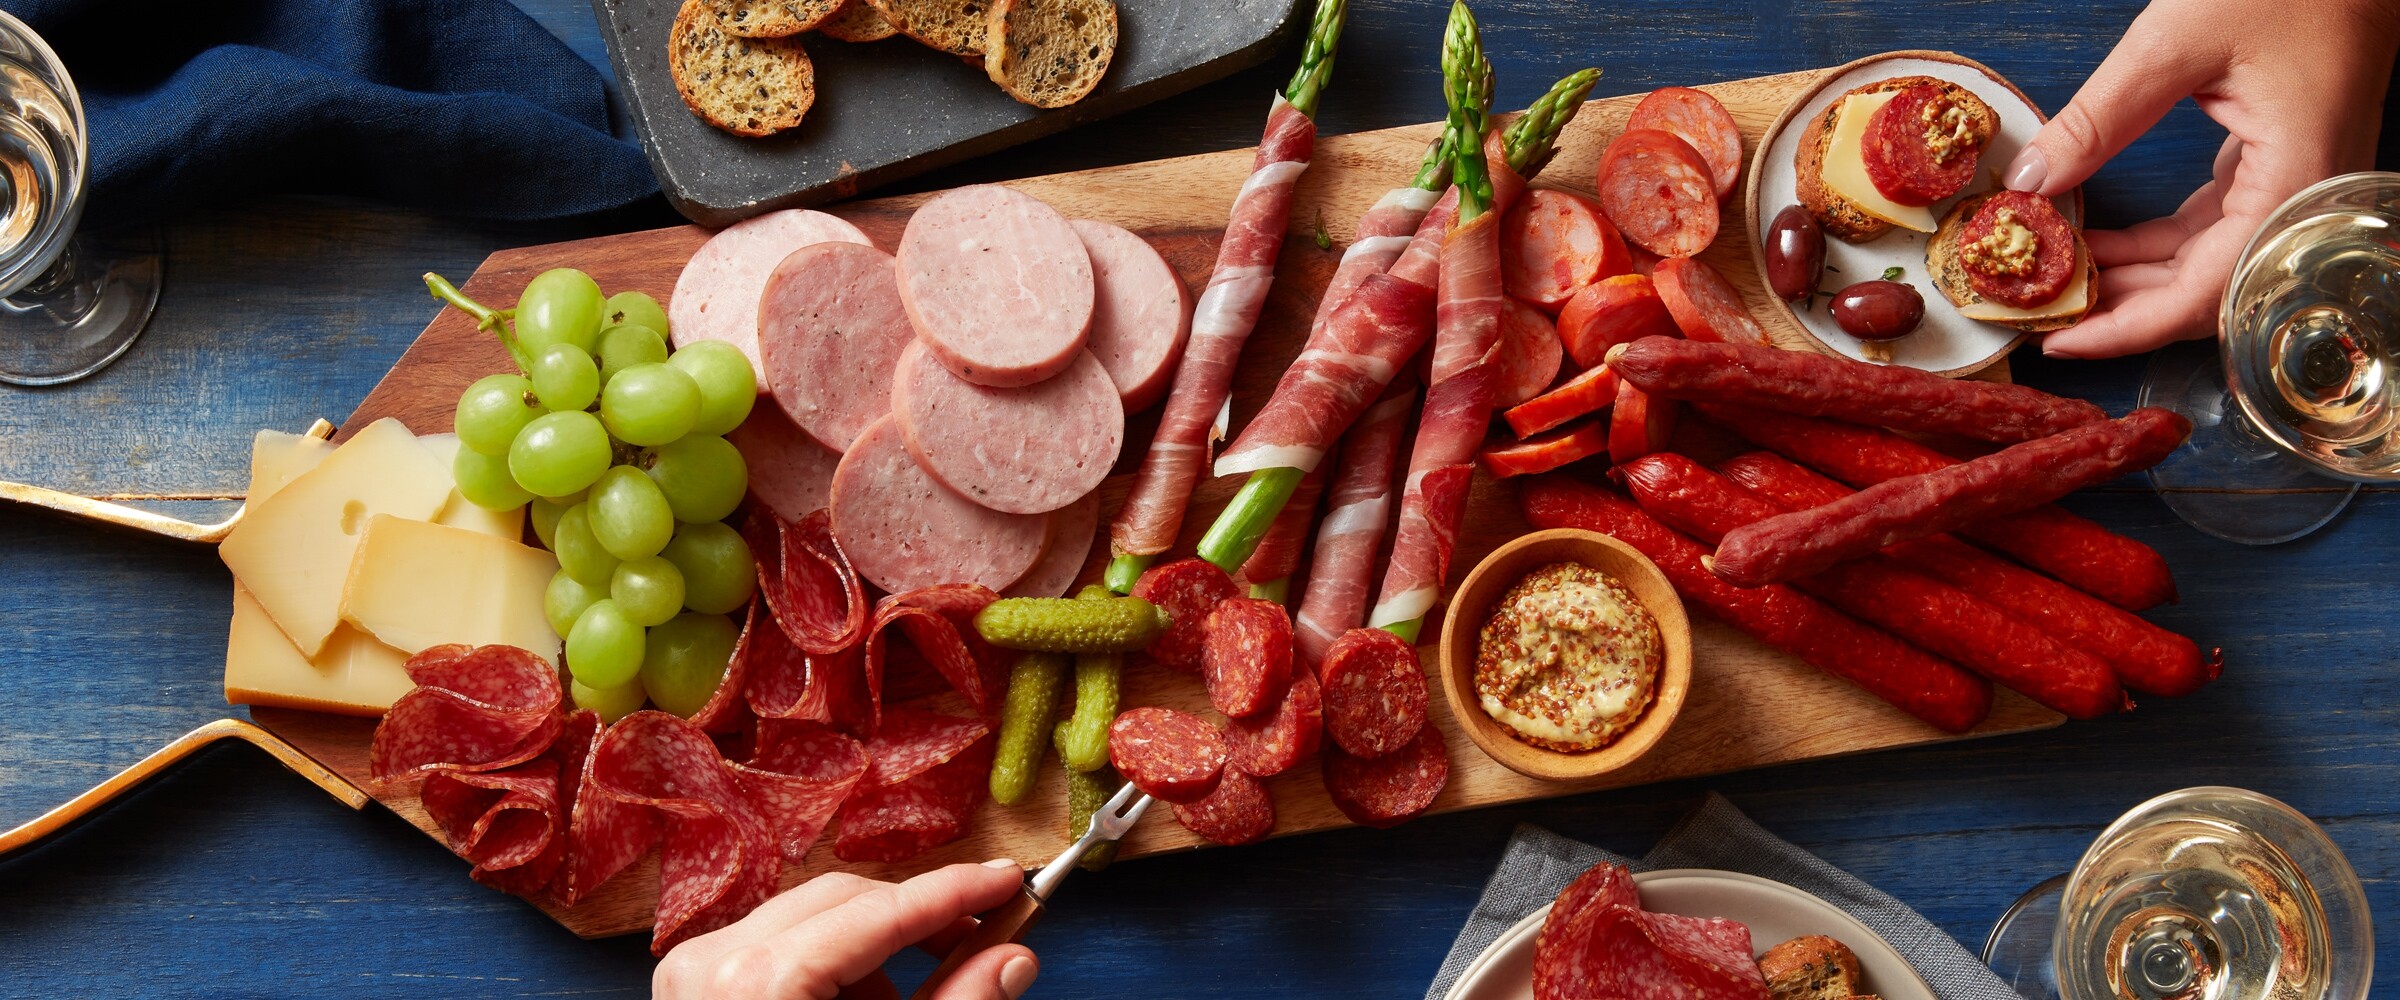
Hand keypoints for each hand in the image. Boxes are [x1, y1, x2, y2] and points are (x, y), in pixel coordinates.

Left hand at [654, 860, 1038, 999]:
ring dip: (870, 952)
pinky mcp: (691, 983)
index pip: (880, 911)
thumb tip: (1012, 959)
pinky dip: (827, 971)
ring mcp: (693, 970)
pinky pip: (777, 946)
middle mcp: (714, 962)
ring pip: (812, 918)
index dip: (953, 891)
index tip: (1006, 881)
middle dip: (916, 921)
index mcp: (761, 984)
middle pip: (845, 900)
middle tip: (981, 937)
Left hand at [2001, 0, 2399, 357]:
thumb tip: (2033, 181)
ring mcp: (2296, 187)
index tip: (2059, 341)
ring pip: (2206, 263)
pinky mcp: (2281, 167)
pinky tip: (2097, 244)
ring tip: (2056, 283)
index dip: (2126, 328)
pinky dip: (2155, 243)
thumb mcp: (2178, 41)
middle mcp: (2304, 201)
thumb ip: (2101, 116)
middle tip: (2040, 317)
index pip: (2204, 295)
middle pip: (2204, 293)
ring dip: (2131, 278)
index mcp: (2294, 184)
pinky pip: (2213, 226)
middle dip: (2118, 312)